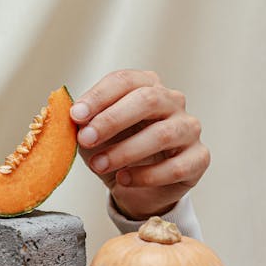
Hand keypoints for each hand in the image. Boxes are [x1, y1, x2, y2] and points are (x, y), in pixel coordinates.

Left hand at [70, 70, 209, 220]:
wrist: (136, 185)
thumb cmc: (114, 148)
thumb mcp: (92, 133)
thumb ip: (82, 122)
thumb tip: (66, 114)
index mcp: (146, 85)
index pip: (124, 80)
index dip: (98, 96)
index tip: (75, 115)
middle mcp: (173, 101)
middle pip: (147, 99)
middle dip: (112, 120)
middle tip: (85, 139)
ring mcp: (189, 128)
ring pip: (163, 133)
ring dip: (125, 151)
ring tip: (99, 165)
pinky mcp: (199, 158)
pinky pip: (176, 166)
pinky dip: (146, 175)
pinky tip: (124, 179)